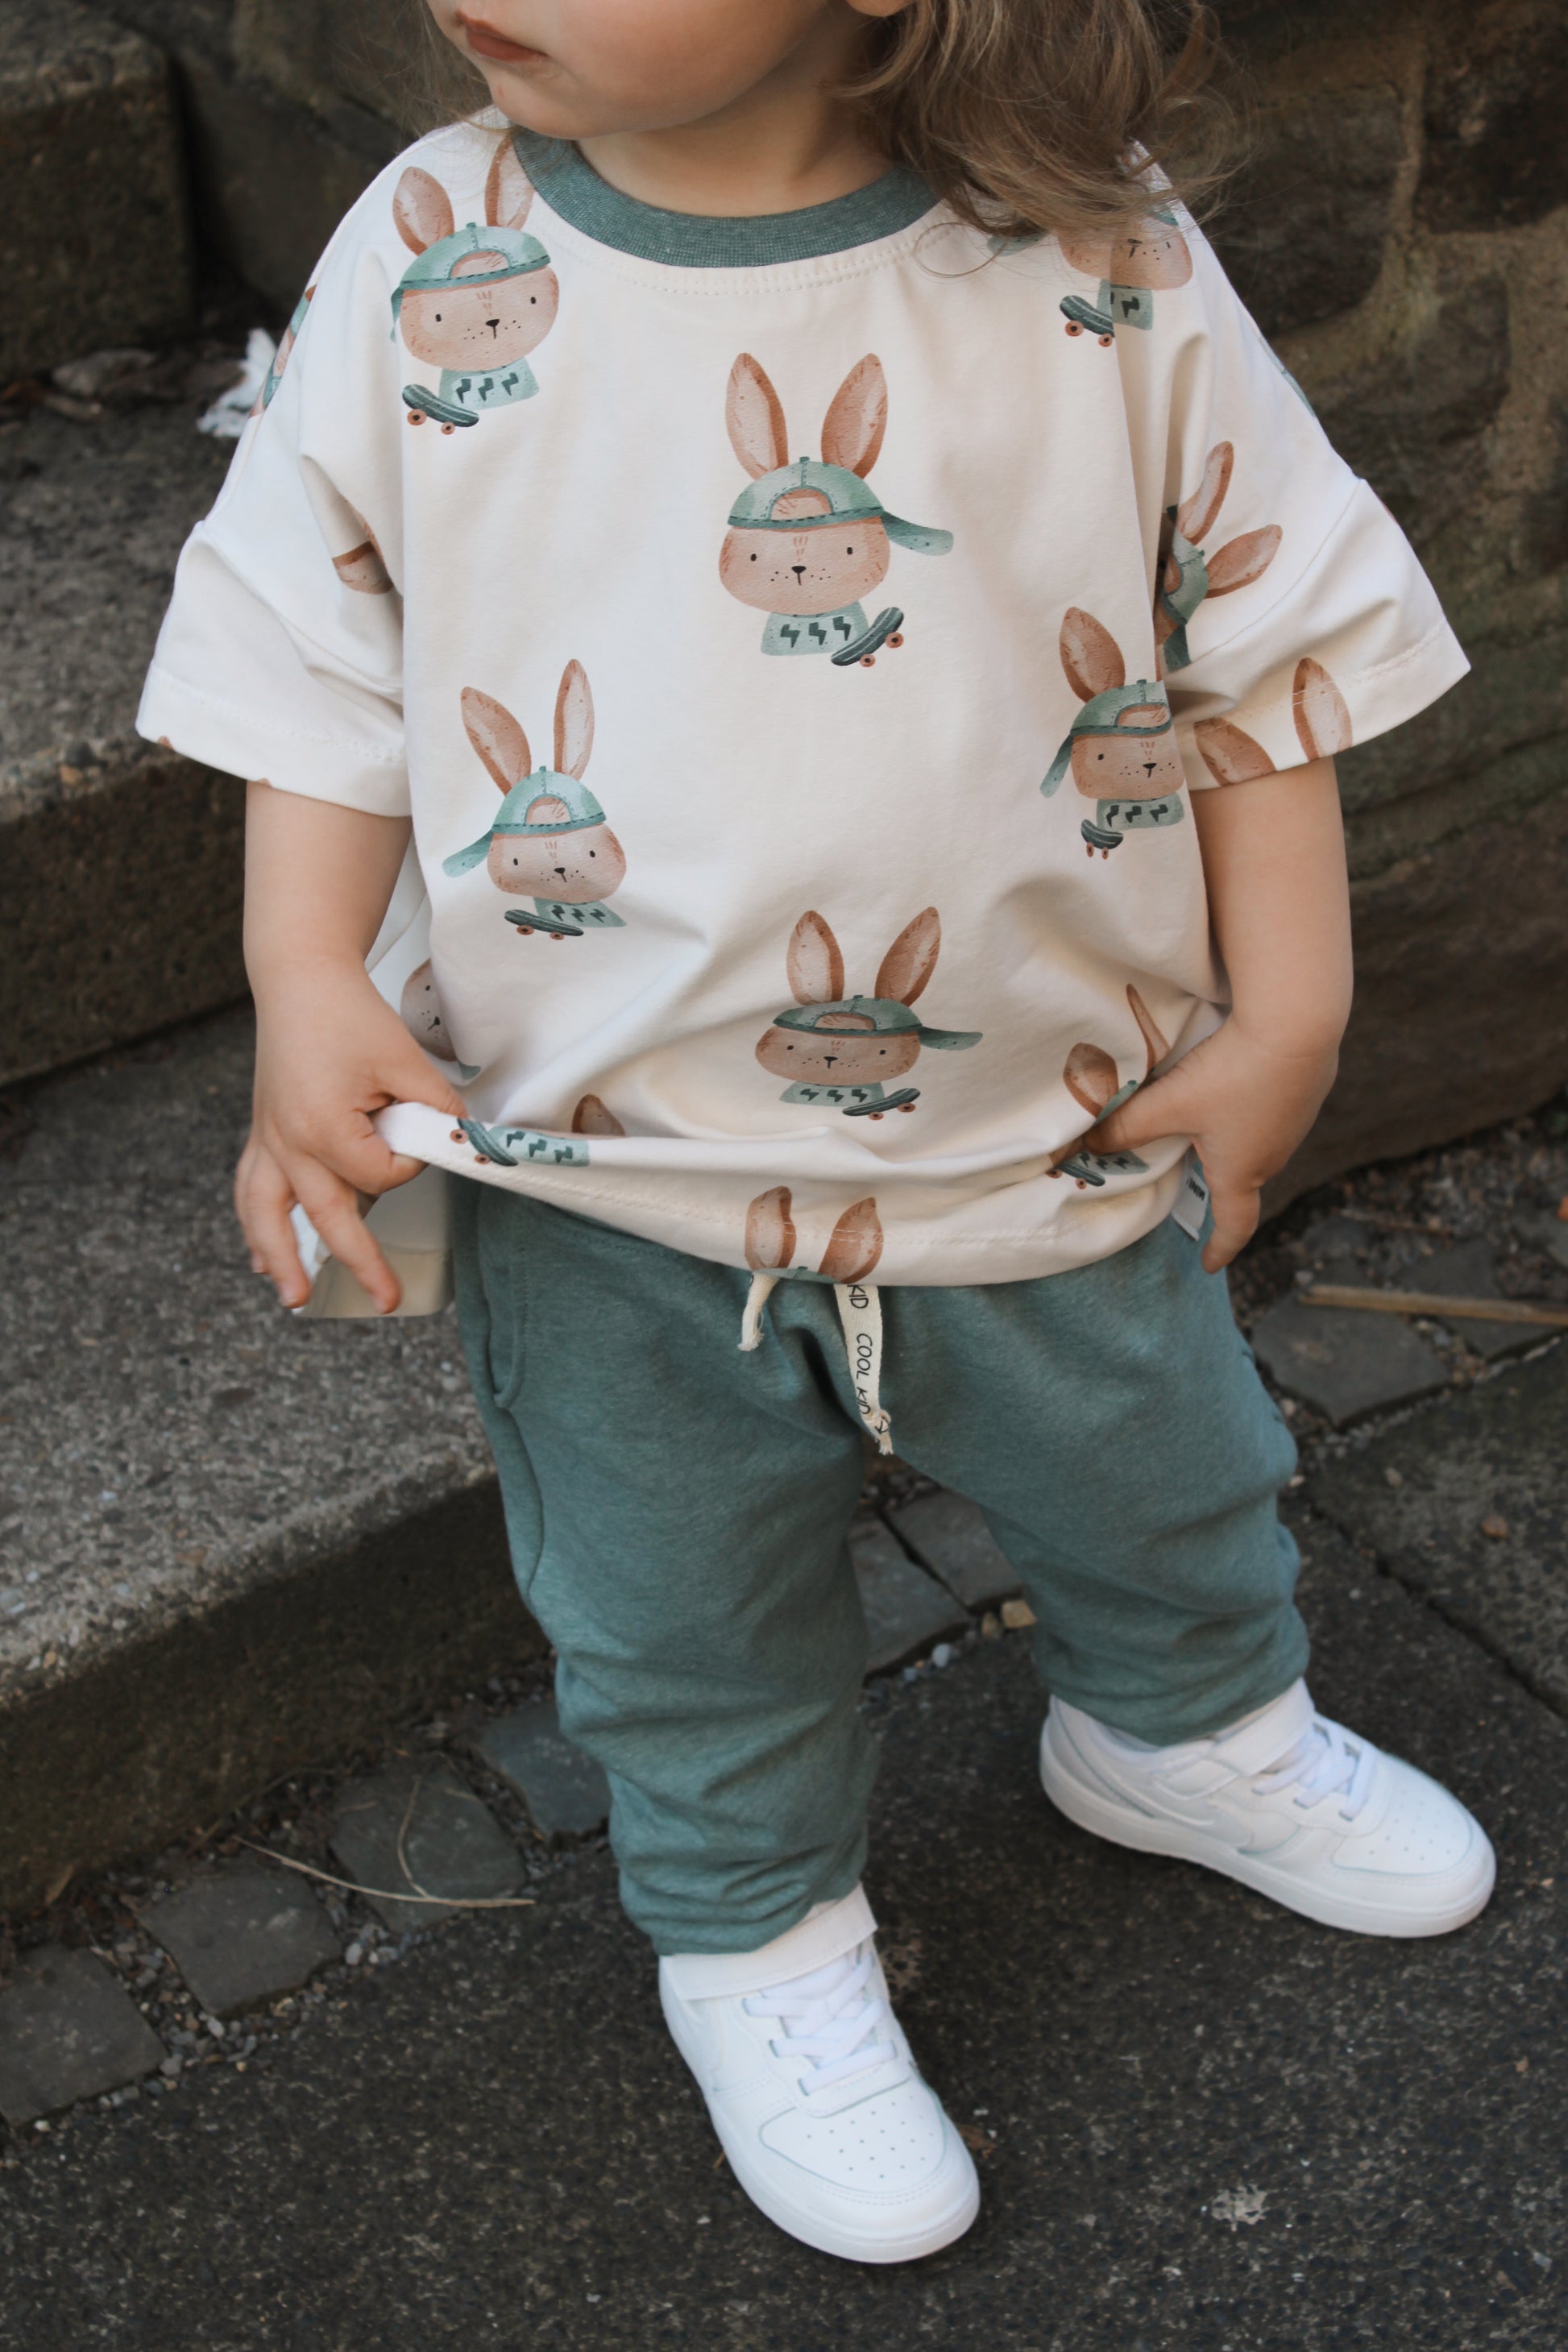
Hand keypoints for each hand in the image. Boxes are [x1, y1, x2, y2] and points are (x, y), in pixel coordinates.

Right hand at [238, 961, 466, 1313]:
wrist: (298, 980)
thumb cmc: (347, 1015)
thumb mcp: (404, 1059)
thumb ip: (435, 1108)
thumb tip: (461, 1141)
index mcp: (324, 1128)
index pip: (381, 1175)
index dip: (408, 1157)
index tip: (412, 1124)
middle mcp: (288, 1143)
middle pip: (328, 1217)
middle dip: (359, 1263)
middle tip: (387, 1300)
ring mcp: (269, 1140)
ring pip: (267, 1214)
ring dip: (281, 1258)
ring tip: (294, 1297)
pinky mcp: (263, 1132)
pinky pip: (251, 1189)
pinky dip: (255, 1225)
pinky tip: (261, 1254)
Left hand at [1085, 1019, 1339, 1272]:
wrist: (1299, 1023)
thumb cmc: (1233, 1074)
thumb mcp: (1170, 1104)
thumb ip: (1126, 1126)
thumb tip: (1086, 1146)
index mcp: (1241, 1170)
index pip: (1235, 1224)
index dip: (1221, 1247)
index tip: (1208, 1263)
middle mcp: (1275, 1153)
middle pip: (1241, 1174)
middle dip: (1217, 1178)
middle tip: (1190, 1169)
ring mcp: (1297, 1121)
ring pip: (1258, 1138)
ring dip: (1234, 1135)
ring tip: (1210, 1115)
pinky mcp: (1309, 1087)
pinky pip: (1275, 1107)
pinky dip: (1253, 1102)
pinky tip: (1241, 1079)